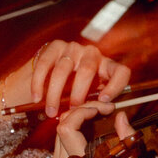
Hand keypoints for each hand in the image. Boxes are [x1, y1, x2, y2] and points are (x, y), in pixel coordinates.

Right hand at [0, 40, 130, 117]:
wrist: (54, 75)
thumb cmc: (79, 91)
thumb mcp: (92, 96)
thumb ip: (97, 102)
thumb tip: (103, 111)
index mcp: (108, 66)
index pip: (121, 72)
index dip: (115, 86)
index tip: (104, 101)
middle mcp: (92, 53)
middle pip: (87, 70)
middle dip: (79, 92)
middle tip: (72, 109)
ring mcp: (73, 48)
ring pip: (62, 69)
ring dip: (55, 93)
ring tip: (51, 111)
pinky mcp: (54, 46)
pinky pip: (45, 64)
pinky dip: (39, 83)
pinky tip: (36, 98)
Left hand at [51, 100, 140, 157]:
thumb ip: (126, 140)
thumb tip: (122, 116)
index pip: (67, 126)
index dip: (85, 110)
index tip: (107, 108)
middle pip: (62, 124)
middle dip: (84, 111)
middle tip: (106, 109)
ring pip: (60, 131)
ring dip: (79, 119)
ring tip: (101, 116)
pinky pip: (62, 142)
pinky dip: (77, 130)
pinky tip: (94, 129)